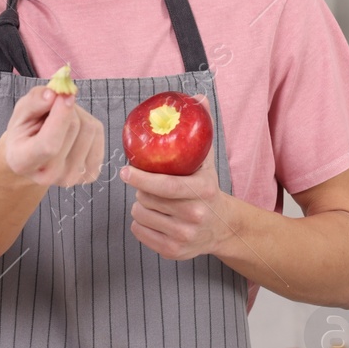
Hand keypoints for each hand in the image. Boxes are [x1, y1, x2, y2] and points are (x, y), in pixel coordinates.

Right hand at [0, 85, 105, 187]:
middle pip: (74, 128)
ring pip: (90, 128)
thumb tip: (55, 94)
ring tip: (62, 119)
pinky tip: (73, 130)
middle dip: (67, 107)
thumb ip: (33, 101)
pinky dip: (88, 123)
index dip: (61, 116)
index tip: (64, 95)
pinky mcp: (90, 174)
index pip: (49, 144)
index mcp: (24, 162)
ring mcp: (72, 177)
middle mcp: (49, 175)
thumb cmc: (24, 133)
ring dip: (78, 114)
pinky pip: (99, 134)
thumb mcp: (20, 113)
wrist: (33, 159)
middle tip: (55, 105)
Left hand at [122, 118, 229, 259]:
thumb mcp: (206, 160)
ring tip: (155, 201)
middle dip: (142, 189)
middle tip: (149, 185)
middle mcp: (194, 216)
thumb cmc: (207, 188)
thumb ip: (201, 129)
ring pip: (140, 215)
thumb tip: (199, 96)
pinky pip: (139, 232)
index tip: (125, 171)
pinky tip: (155, 217)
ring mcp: (184, 236)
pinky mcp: (173, 251)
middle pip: (147, 199)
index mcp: (202, 191)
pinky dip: (141, 223)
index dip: (141, 178)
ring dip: (141, 205)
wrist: (223, 228)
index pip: (165, 186)